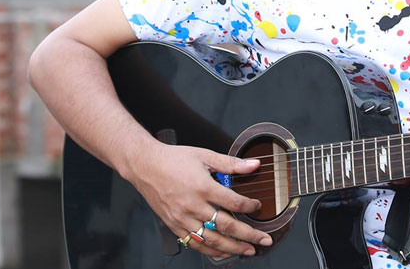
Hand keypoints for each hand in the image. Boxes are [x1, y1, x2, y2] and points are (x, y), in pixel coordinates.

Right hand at [124, 143, 273, 259]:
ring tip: (248, 251)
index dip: (249, 206)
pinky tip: (223, 252)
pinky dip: (210, 250)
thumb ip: (231, 163)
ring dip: (232, 248)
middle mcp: (193, 206)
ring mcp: (182, 218)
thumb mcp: (204, 156)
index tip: (257, 207)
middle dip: (249, 235)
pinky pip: (195, 243)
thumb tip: (254, 165)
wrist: (145, 166)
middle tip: (264, 240)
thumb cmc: (173, 159)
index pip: (233, 202)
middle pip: (226, 226)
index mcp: (202, 187)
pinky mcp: (174, 225)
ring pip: (212, 239)